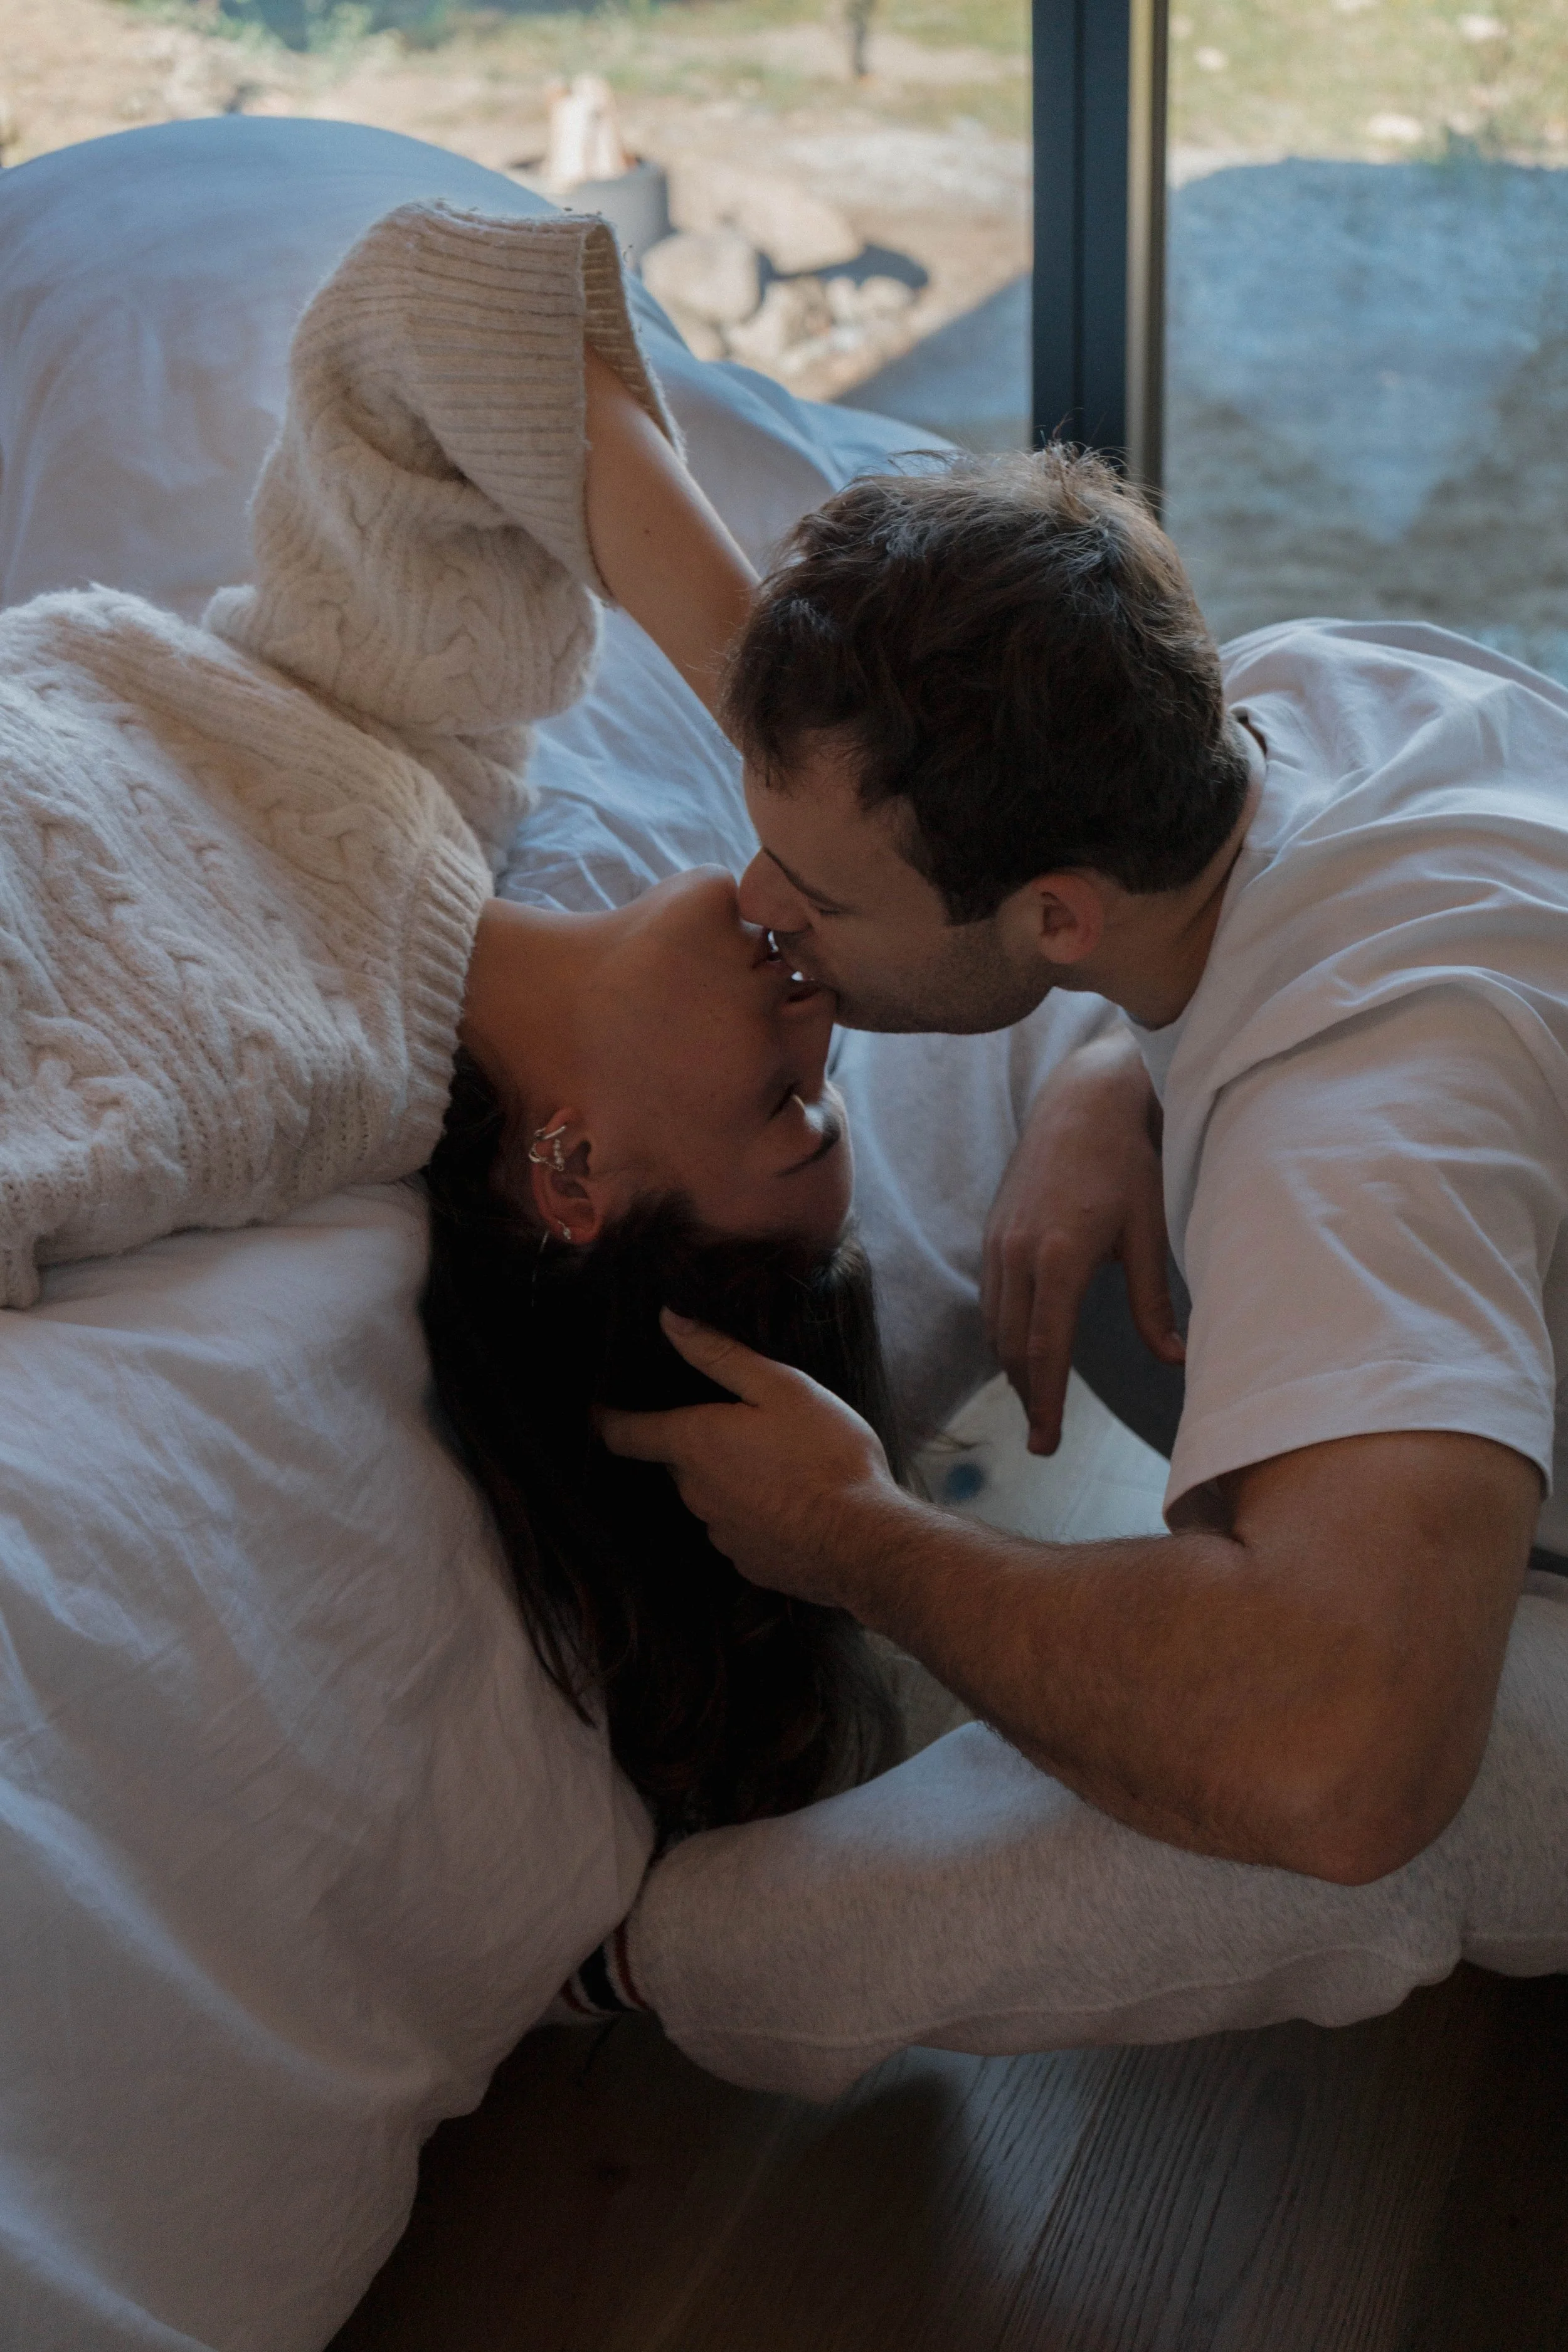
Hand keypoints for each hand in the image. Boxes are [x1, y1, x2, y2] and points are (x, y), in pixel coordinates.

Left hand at [596, 1311, 902, 1606]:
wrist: (864, 1542)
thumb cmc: (826, 1455)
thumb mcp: (780, 1387)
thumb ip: (720, 1354)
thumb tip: (669, 1320)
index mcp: (694, 1445)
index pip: (625, 1434)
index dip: (607, 1419)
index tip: (597, 1410)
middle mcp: (695, 1493)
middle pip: (676, 1462)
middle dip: (696, 1443)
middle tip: (736, 1423)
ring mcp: (720, 1533)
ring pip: (710, 1495)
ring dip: (730, 1478)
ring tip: (778, 1463)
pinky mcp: (748, 1562)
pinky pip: (739, 1528)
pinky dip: (756, 1512)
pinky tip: (792, 1502)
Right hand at [982, 1028, 1183, 1454]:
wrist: (1082, 1100)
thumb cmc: (1127, 1162)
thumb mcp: (1148, 1231)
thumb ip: (1154, 1301)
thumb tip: (1175, 1359)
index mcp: (1059, 1256)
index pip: (1045, 1349)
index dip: (1046, 1403)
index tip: (1047, 1442)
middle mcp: (1018, 1253)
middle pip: (1012, 1347)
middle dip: (1027, 1395)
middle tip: (1044, 1436)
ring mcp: (999, 1241)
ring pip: (995, 1325)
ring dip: (1013, 1367)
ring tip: (1037, 1399)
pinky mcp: (993, 1232)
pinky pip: (991, 1298)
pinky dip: (1004, 1332)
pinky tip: (1024, 1347)